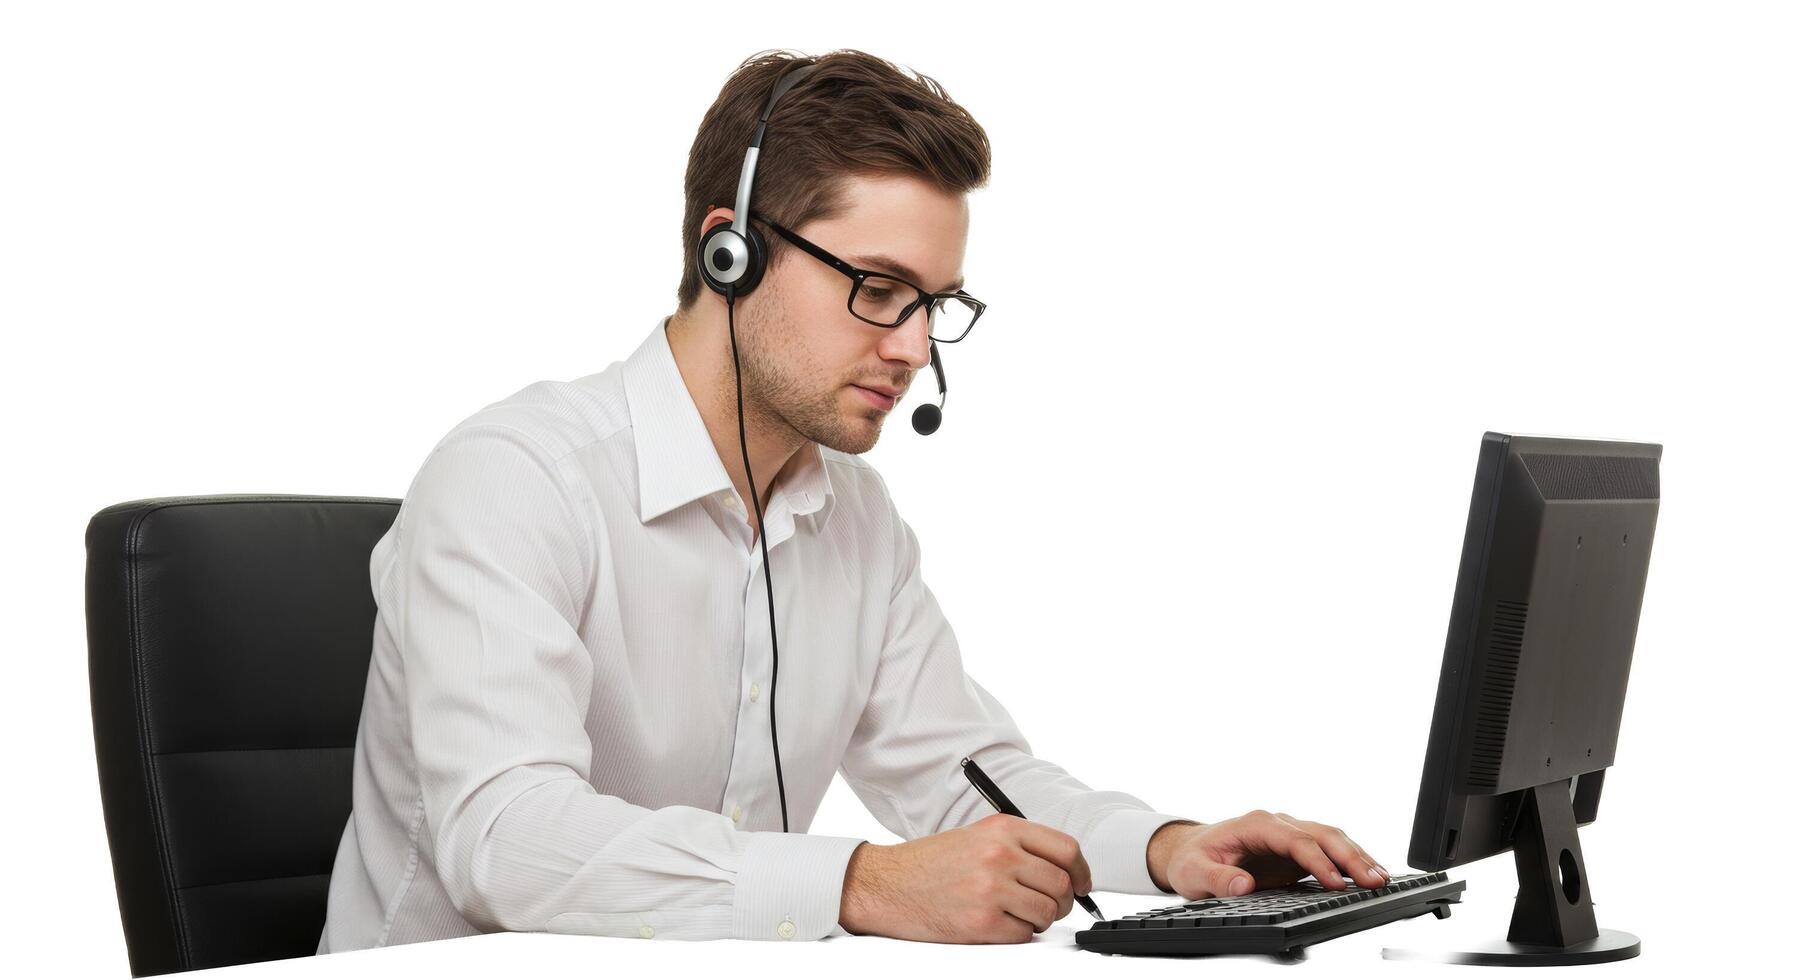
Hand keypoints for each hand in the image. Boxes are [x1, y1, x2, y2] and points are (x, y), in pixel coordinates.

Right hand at [838, 812, 1092, 942]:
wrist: (888, 884)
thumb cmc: (931, 863)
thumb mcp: (978, 835)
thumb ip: (1020, 845)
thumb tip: (1065, 868)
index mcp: (1003, 829)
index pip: (1066, 849)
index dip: (1081, 871)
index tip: (1082, 884)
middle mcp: (1000, 855)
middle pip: (1061, 884)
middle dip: (1062, 901)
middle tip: (1049, 906)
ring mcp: (991, 889)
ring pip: (1047, 912)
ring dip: (1039, 919)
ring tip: (1017, 914)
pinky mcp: (981, 922)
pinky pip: (1024, 935)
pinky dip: (1018, 934)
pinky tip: (998, 923)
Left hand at [1147, 810, 1390, 897]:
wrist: (1191, 851)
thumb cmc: (1193, 859)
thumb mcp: (1194, 873)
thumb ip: (1217, 880)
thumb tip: (1243, 885)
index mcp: (1255, 825)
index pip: (1294, 840)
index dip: (1317, 861)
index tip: (1334, 883)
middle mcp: (1278, 824)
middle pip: (1321, 834)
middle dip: (1350, 857)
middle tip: (1373, 880)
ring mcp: (1290, 835)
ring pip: (1331, 839)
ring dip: (1357, 857)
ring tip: (1381, 879)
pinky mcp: (1297, 850)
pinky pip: (1330, 852)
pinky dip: (1351, 862)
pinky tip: (1368, 876)